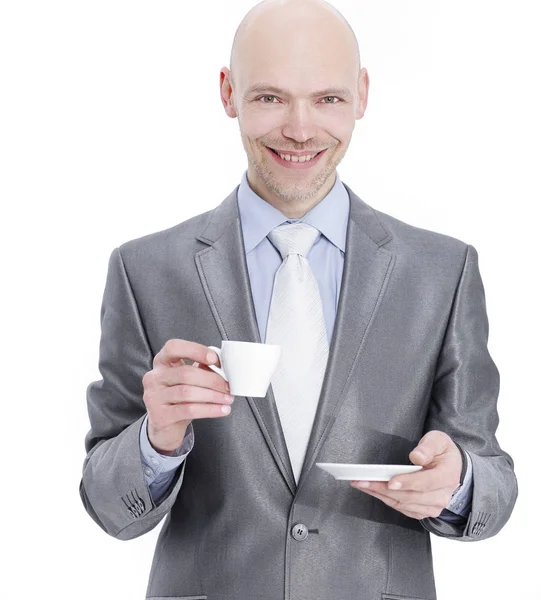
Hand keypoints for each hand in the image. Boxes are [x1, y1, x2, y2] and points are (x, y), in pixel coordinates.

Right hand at [142, 338, 234, 454]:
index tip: (215, 358)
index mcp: (161, 362)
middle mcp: (154, 377)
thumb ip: (201, 368)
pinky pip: (189, 410)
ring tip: (227, 399)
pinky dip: (209, 410)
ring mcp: (154, 397)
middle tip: (228, 386)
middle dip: (212, 380)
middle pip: (185, 373)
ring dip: (213, 395)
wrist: (164, 428)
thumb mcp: (187, 380)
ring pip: (188, 392)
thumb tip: (222, 365)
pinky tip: (221, 410)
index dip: (195, 350)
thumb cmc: (179, 399)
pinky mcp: (160, 416)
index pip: (173, 347)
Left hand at [350, 431, 462, 519]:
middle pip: (410, 496)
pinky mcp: (425, 510)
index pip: (425, 483)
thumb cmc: (443, 453)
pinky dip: (386, 500)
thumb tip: (417, 457)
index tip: (390, 481)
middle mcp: (442, 495)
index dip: (407, 482)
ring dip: (381, 495)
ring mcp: (434, 506)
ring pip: (404, 504)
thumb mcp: (439, 440)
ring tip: (362, 484)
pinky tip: (373, 491)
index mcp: (447, 476)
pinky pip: (403, 509)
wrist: (453, 468)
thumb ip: (428, 447)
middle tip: (363, 481)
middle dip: (383, 489)